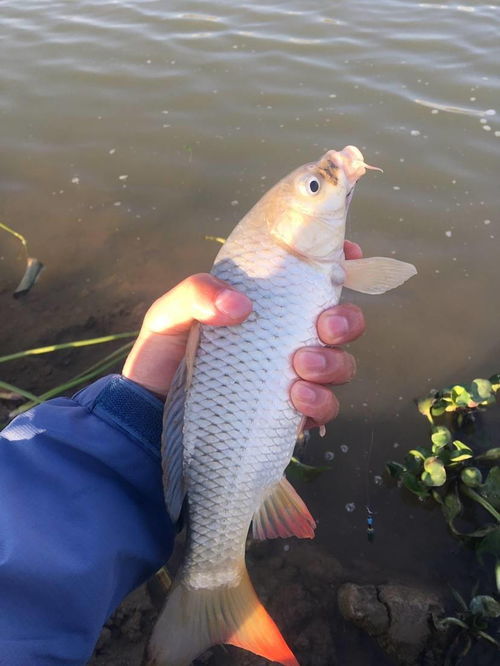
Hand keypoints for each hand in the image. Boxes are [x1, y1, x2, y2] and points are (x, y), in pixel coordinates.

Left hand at [122, 240, 364, 427]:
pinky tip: (296, 398)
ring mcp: (291, 377)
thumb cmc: (163, 356)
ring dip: (333, 363)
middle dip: (346, 322)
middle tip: (324, 327)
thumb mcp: (169, 314)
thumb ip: (196, 294)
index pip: (313, 281)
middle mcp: (286, 339)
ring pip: (341, 366)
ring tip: (300, 366)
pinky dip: (320, 402)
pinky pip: (324, 408)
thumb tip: (240, 306)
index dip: (341, 262)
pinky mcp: (288, 414)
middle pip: (342, 324)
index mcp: (266, 307)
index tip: (348, 255)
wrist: (150, 411)